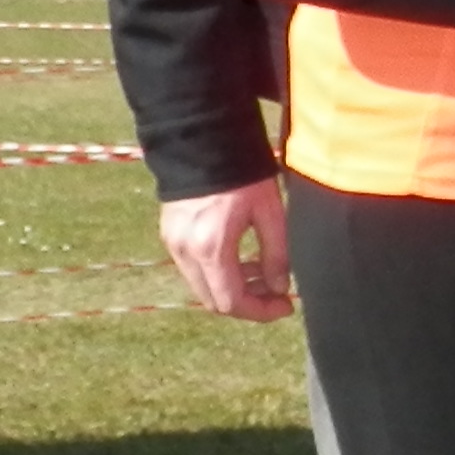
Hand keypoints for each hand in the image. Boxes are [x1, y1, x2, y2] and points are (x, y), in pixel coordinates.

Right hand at [157, 179, 294, 321]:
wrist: (204, 141)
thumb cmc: (243, 174)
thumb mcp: (270, 213)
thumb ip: (277, 256)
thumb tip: (279, 289)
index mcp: (210, 248)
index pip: (232, 301)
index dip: (261, 312)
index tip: (285, 306)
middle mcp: (185, 252)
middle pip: (214, 301)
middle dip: (248, 302)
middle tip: (276, 292)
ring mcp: (172, 244)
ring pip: (203, 286)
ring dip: (234, 287)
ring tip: (264, 270)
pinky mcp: (169, 234)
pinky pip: (194, 268)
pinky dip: (219, 272)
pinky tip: (242, 256)